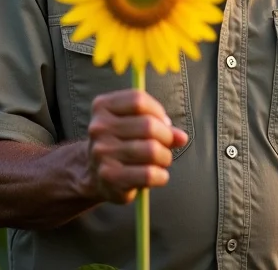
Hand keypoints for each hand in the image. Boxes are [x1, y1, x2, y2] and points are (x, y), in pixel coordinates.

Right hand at [82, 89, 188, 203]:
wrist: (95, 174)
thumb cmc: (121, 143)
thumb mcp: (134, 125)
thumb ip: (159, 124)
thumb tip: (182, 137)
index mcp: (102, 106)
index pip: (138, 100)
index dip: (158, 110)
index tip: (164, 122)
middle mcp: (98, 128)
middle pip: (147, 125)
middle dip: (166, 136)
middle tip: (167, 144)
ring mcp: (102, 153)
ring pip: (151, 150)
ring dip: (165, 157)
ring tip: (163, 160)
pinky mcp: (109, 177)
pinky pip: (148, 174)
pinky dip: (161, 176)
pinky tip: (160, 176)